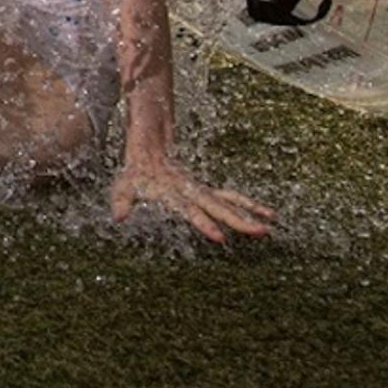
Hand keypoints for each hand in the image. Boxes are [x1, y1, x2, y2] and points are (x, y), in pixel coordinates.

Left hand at [111, 152, 273, 246]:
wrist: (148, 149)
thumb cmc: (135, 174)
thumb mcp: (123, 186)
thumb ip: (122, 200)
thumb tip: (119, 218)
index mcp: (173, 193)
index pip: (191, 211)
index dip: (204, 224)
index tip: (219, 238)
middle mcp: (192, 191)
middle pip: (218, 208)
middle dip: (238, 221)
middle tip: (259, 232)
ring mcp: (201, 190)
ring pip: (229, 202)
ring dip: (249, 213)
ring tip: (269, 227)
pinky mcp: (206, 191)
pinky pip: (230, 198)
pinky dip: (248, 205)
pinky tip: (267, 215)